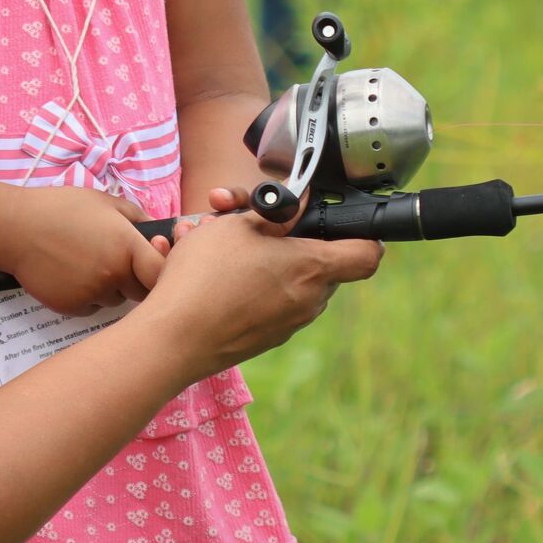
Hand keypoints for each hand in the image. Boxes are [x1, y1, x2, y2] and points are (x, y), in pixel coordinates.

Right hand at [2, 187, 168, 315]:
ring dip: (111, 288)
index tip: (155, 264)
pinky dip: (88, 296)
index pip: (161, 272)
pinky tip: (71, 274)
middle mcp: (113, 274)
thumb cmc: (62, 209)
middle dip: (136, 281)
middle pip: (142, 293)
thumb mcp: (104, 201)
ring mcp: (93, 294)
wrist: (17, 228)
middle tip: (119, 262)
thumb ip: (136, 217)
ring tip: (88, 263)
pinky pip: (92, 307)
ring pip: (116, 300)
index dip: (163, 270)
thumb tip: (158, 234)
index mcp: (126, 245)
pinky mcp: (73, 307)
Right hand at [143, 208, 383, 381]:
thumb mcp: (239, 225)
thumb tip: (297, 204)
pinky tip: (208, 272)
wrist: (174, 338)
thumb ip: (276, 211)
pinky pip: (265, 301)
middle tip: (248, 221)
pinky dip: (245, 283)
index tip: (343, 221)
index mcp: (313, 269)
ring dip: (257, 257)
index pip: (368, 253)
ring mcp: (287, 324)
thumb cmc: (207, 276)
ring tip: (212, 242)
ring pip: (285, 279)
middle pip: (318, 261)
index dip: (363, 232)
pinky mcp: (263, 338)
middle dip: (285, 237)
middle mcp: (309, 301)